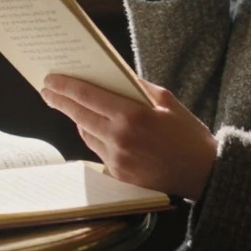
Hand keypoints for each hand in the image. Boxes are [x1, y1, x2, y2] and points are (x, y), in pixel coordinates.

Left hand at [41, 74, 217, 200]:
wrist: (203, 174)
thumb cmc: (188, 134)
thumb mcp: (167, 101)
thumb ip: (137, 87)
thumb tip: (113, 74)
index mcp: (132, 116)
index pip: (88, 96)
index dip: (65, 86)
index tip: (50, 79)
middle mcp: (119, 139)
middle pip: (79, 116)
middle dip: (60, 101)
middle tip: (47, 91)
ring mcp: (117, 160)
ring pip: (86, 134)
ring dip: (78, 119)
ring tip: (72, 106)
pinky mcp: (118, 175)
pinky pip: (98, 150)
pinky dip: (94, 136)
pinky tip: (94, 127)